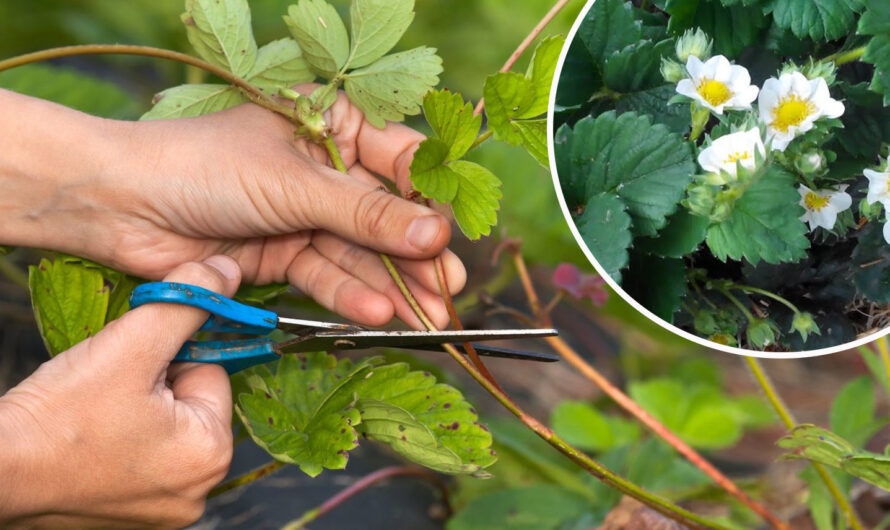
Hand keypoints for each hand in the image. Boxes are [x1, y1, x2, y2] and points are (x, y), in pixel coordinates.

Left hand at [0, 86, 464, 328]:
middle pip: (383, 215)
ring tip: (426, 316)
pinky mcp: (282, 254)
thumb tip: (434, 235)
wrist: (121, 206)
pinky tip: (376, 314)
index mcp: (331, 125)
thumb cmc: (205, 167)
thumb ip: (366, 214)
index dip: (429, 198)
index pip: (399, 159)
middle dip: (415, 255)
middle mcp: (322, 170)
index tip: (453, 233)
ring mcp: (303, 214)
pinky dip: (348, 295)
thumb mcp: (297, 184)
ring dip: (390, 285)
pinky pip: (325, 275)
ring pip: (358, 252)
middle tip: (449, 289)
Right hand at [0, 256, 240, 528]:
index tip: (129, 366)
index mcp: (211, 454)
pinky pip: (140, 453)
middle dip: (154, 383)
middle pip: (189, 401)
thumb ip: (186, 301)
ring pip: (163, 425)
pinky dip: (119, 438)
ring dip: (135, 408)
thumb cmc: (59, 416)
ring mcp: (163, 507)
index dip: (168, 357)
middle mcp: (197, 490)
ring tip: (94, 413)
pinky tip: (88, 437)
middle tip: (107, 390)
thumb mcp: (132, 345)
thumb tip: (228, 271)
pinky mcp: (130, 512)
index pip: (211, 372)